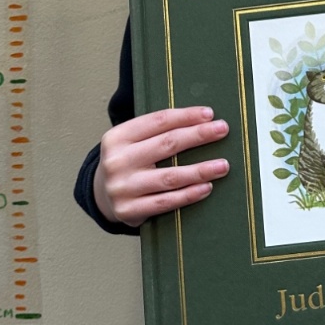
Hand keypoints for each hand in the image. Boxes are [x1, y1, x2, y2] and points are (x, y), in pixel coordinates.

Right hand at [94, 107, 229, 225]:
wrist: (101, 195)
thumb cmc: (128, 161)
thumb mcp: (132, 140)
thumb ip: (157, 130)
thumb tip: (202, 120)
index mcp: (117, 137)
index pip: (158, 121)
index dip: (186, 116)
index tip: (209, 114)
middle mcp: (117, 161)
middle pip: (167, 144)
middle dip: (199, 135)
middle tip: (222, 130)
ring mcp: (122, 188)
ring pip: (170, 176)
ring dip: (200, 170)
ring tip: (223, 165)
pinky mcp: (129, 210)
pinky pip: (166, 202)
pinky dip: (189, 195)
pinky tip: (207, 187)